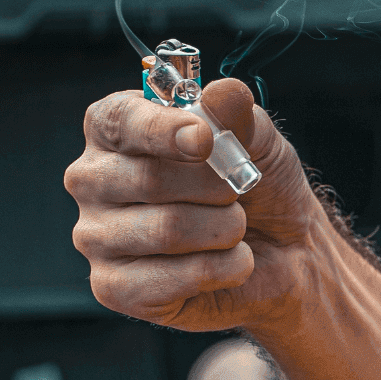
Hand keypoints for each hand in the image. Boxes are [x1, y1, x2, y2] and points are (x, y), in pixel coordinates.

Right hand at [65, 78, 326, 333]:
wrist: (287, 256)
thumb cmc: (260, 191)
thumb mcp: (260, 143)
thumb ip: (238, 115)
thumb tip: (224, 91)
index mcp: (115, 131)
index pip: (119, 121)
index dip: (164, 131)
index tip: (204, 140)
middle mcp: (92, 180)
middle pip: (148, 180)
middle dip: (216, 189)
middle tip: (238, 195)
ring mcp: (96, 236)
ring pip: (166, 230)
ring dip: (224, 231)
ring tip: (237, 230)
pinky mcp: (113, 288)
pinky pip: (168, 280)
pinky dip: (221, 271)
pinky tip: (231, 264)